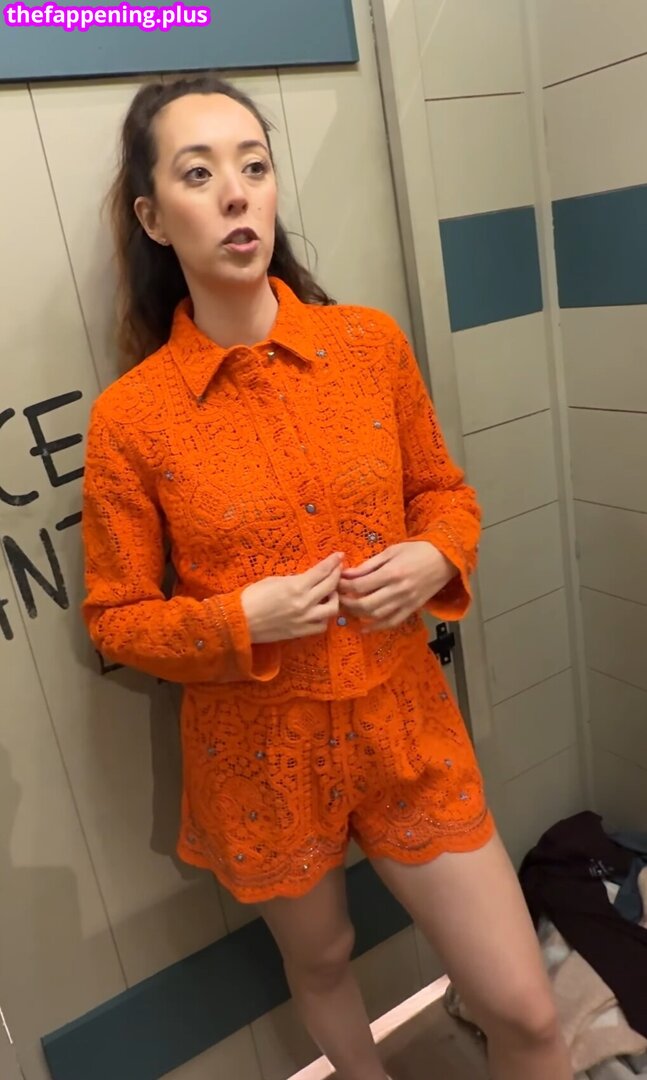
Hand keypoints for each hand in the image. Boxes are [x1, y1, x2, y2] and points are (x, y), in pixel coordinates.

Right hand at [241, 552, 342, 643]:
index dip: (333, 562)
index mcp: (296, 586)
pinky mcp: (300, 632)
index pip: (322, 571)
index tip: (340, 556)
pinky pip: (321, 626)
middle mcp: (304, 603)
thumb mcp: (274, 580)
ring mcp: (304, 619)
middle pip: (331, 587)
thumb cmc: (253, 597)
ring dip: (333, 598)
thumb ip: (294, 580)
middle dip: (336, 575)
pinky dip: (323, 618)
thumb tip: (308, 579)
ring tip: (328, 594)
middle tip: (338, 570)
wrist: (240, 621)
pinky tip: (319, 612)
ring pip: (332, 608)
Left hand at [339, 541, 455, 631]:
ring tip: (348, 608)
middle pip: (365, 604)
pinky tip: (364, 627)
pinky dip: (376, 627)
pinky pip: (392, 622)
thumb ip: (369, 565)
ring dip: (358, 615)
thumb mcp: (391, 551)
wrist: (445, 558)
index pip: (359, 585)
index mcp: (391, 573)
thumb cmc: (417, 550)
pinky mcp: (412, 609)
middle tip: (338, 597)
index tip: (336, 582)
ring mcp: (405, 602)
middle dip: (347, 603)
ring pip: (376, 616)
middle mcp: (397, 591)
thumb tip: (347, 574)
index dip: (344, 586)